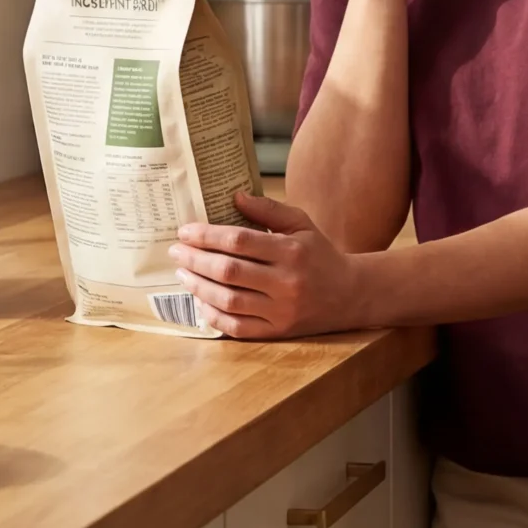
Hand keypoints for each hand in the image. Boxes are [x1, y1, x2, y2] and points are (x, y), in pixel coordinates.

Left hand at [169, 193, 371, 339]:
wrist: (350, 294)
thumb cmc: (319, 254)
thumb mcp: (301, 224)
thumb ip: (268, 210)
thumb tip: (233, 196)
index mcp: (291, 251)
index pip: (239, 242)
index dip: (206, 236)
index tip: (185, 231)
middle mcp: (286, 283)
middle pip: (228, 271)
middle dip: (195, 260)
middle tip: (176, 252)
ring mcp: (282, 311)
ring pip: (229, 300)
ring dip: (199, 287)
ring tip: (183, 274)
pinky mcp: (278, 332)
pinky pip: (237, 327)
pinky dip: (214, 315)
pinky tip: (201, 301)